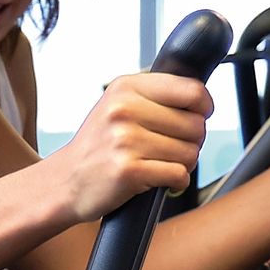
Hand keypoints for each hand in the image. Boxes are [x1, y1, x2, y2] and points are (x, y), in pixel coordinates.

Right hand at [47, 68, 212, 223]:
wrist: (65, 182)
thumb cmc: (100, 146)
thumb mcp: (118, 106)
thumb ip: (156, 96)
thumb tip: (203, 101)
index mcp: (126, 87)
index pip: (191, 90)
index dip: (204, 107)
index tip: (198, 117)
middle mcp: (124, 109)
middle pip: (195, 124)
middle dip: (192, 142)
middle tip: (170, 149)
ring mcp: (124, 140)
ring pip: (190, 152)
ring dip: (183, 164)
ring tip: (159, 164)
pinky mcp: (128, 170)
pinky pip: (178, 174)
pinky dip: (175, 182)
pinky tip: (157, 179)